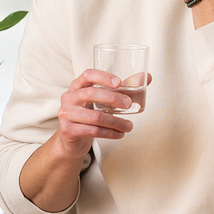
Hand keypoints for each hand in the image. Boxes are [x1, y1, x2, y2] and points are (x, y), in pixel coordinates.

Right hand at [20, 69, 150, 211]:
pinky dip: (110, 133)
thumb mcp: (103, 99)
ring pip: (94, 117)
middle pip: (91, 94)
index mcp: (78, 84)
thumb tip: (147, 76)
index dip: (103, 77)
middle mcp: (69, 97)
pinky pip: (93, 131)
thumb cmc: (91, 112)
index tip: (119, 82)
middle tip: (129, 105)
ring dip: (116, 122)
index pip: (88, 74)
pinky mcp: (68, 130)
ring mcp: (66, 113)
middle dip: (113, 99)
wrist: (72, 139)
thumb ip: (123, 87)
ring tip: (129, 126)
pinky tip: (119, 134)